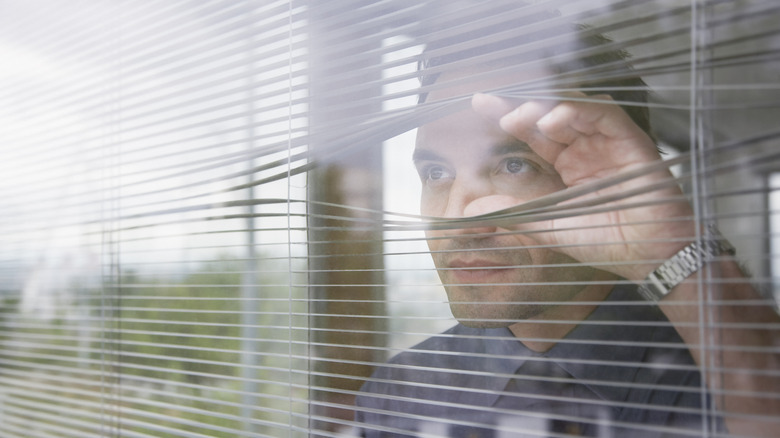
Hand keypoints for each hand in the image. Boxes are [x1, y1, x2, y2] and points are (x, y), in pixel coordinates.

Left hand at [471, 92, 695, 280]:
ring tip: (520, 118)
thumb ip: (514, 214)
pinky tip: (555, 120)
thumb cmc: (605, 242)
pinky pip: (605, 116)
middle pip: (549, 115)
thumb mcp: (548, 226)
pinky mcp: (631, 142)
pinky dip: (580, 112)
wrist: (647, 256)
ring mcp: (608, 143)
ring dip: (545, 109)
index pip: (533, 133)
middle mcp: (586, 149)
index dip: (508, 115)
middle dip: (520, 107)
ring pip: (575, 109)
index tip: (479, 103)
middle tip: (492, 107)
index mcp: (567, 165)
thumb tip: (473, 210)